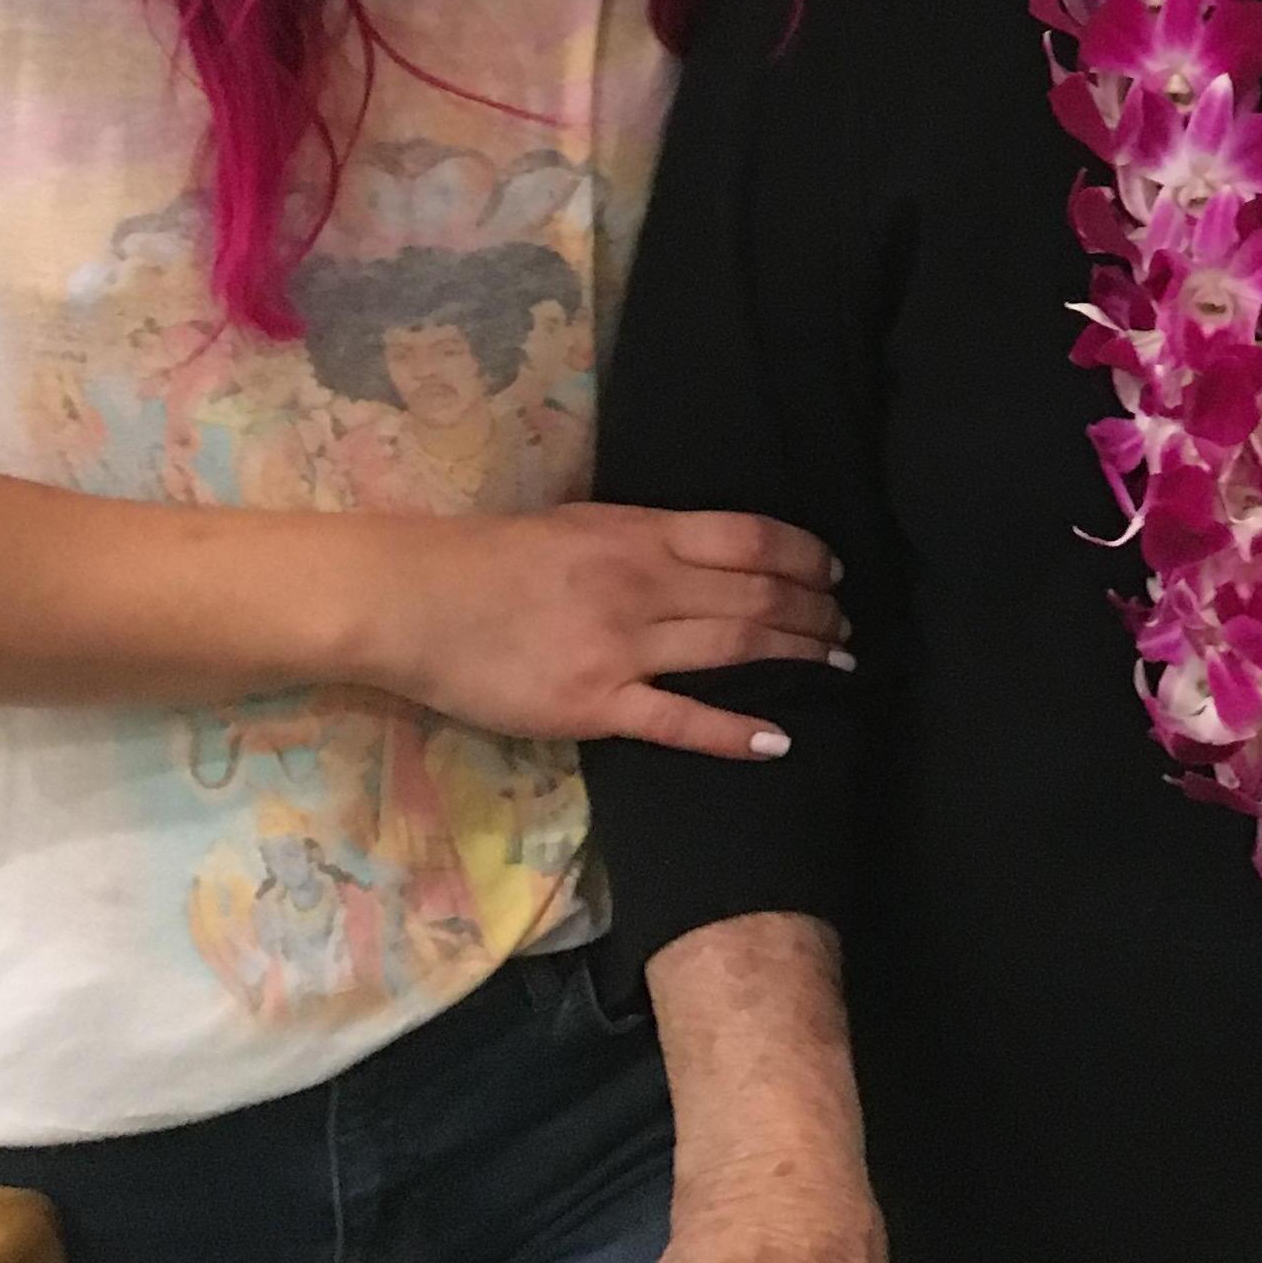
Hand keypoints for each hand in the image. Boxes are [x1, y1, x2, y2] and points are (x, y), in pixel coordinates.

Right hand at [364, 503, 848, 760]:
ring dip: (797, 655)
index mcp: (642, 534)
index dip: (805, 555)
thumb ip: (646, 538)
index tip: (834, 571)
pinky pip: (680, 721)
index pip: (751, 538)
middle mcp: (645, 586)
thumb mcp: (582, 522)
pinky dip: (736, 733)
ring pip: (734, 648)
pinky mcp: (595, 706)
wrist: (414, 600)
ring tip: (836, 665)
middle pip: (757, 596)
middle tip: (847, 628)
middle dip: (815, 612)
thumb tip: (710, 549)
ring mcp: (622, 648)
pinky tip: (780, 740)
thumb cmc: (492, 556)